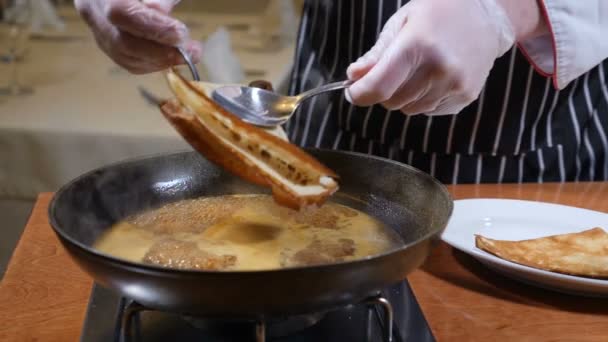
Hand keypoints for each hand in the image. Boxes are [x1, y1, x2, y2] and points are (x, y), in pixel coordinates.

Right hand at [74, 0, 201, 73]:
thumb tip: (161, 14)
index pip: (121, 12)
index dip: (152, 27)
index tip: (180, 34)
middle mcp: (92, 11)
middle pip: (122, 42)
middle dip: (161, 52)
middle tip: (193, 52)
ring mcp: (97, 31)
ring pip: (125, 56)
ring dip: (160, 61)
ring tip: (187, 54)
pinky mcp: (107, 44)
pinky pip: (128, 62)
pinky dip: (153, 63)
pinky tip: (172, 57)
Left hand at [346, 0, 518, 114]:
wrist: (485, 15)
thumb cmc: (438, 14)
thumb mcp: (402, 23)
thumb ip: (377, 53)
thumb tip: (355, 76)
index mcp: (418, 45)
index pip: (379, 87)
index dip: (359, 94)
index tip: (352, 92)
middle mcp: (439, 68)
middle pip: (392, 101)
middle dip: (383, 91)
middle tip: (390, 72)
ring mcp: (455, 84)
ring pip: (410, 109)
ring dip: (404, 97)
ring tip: (417, 70)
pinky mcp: (466, 96)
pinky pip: (429, 111)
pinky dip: (424, 99)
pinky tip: (434, 76)